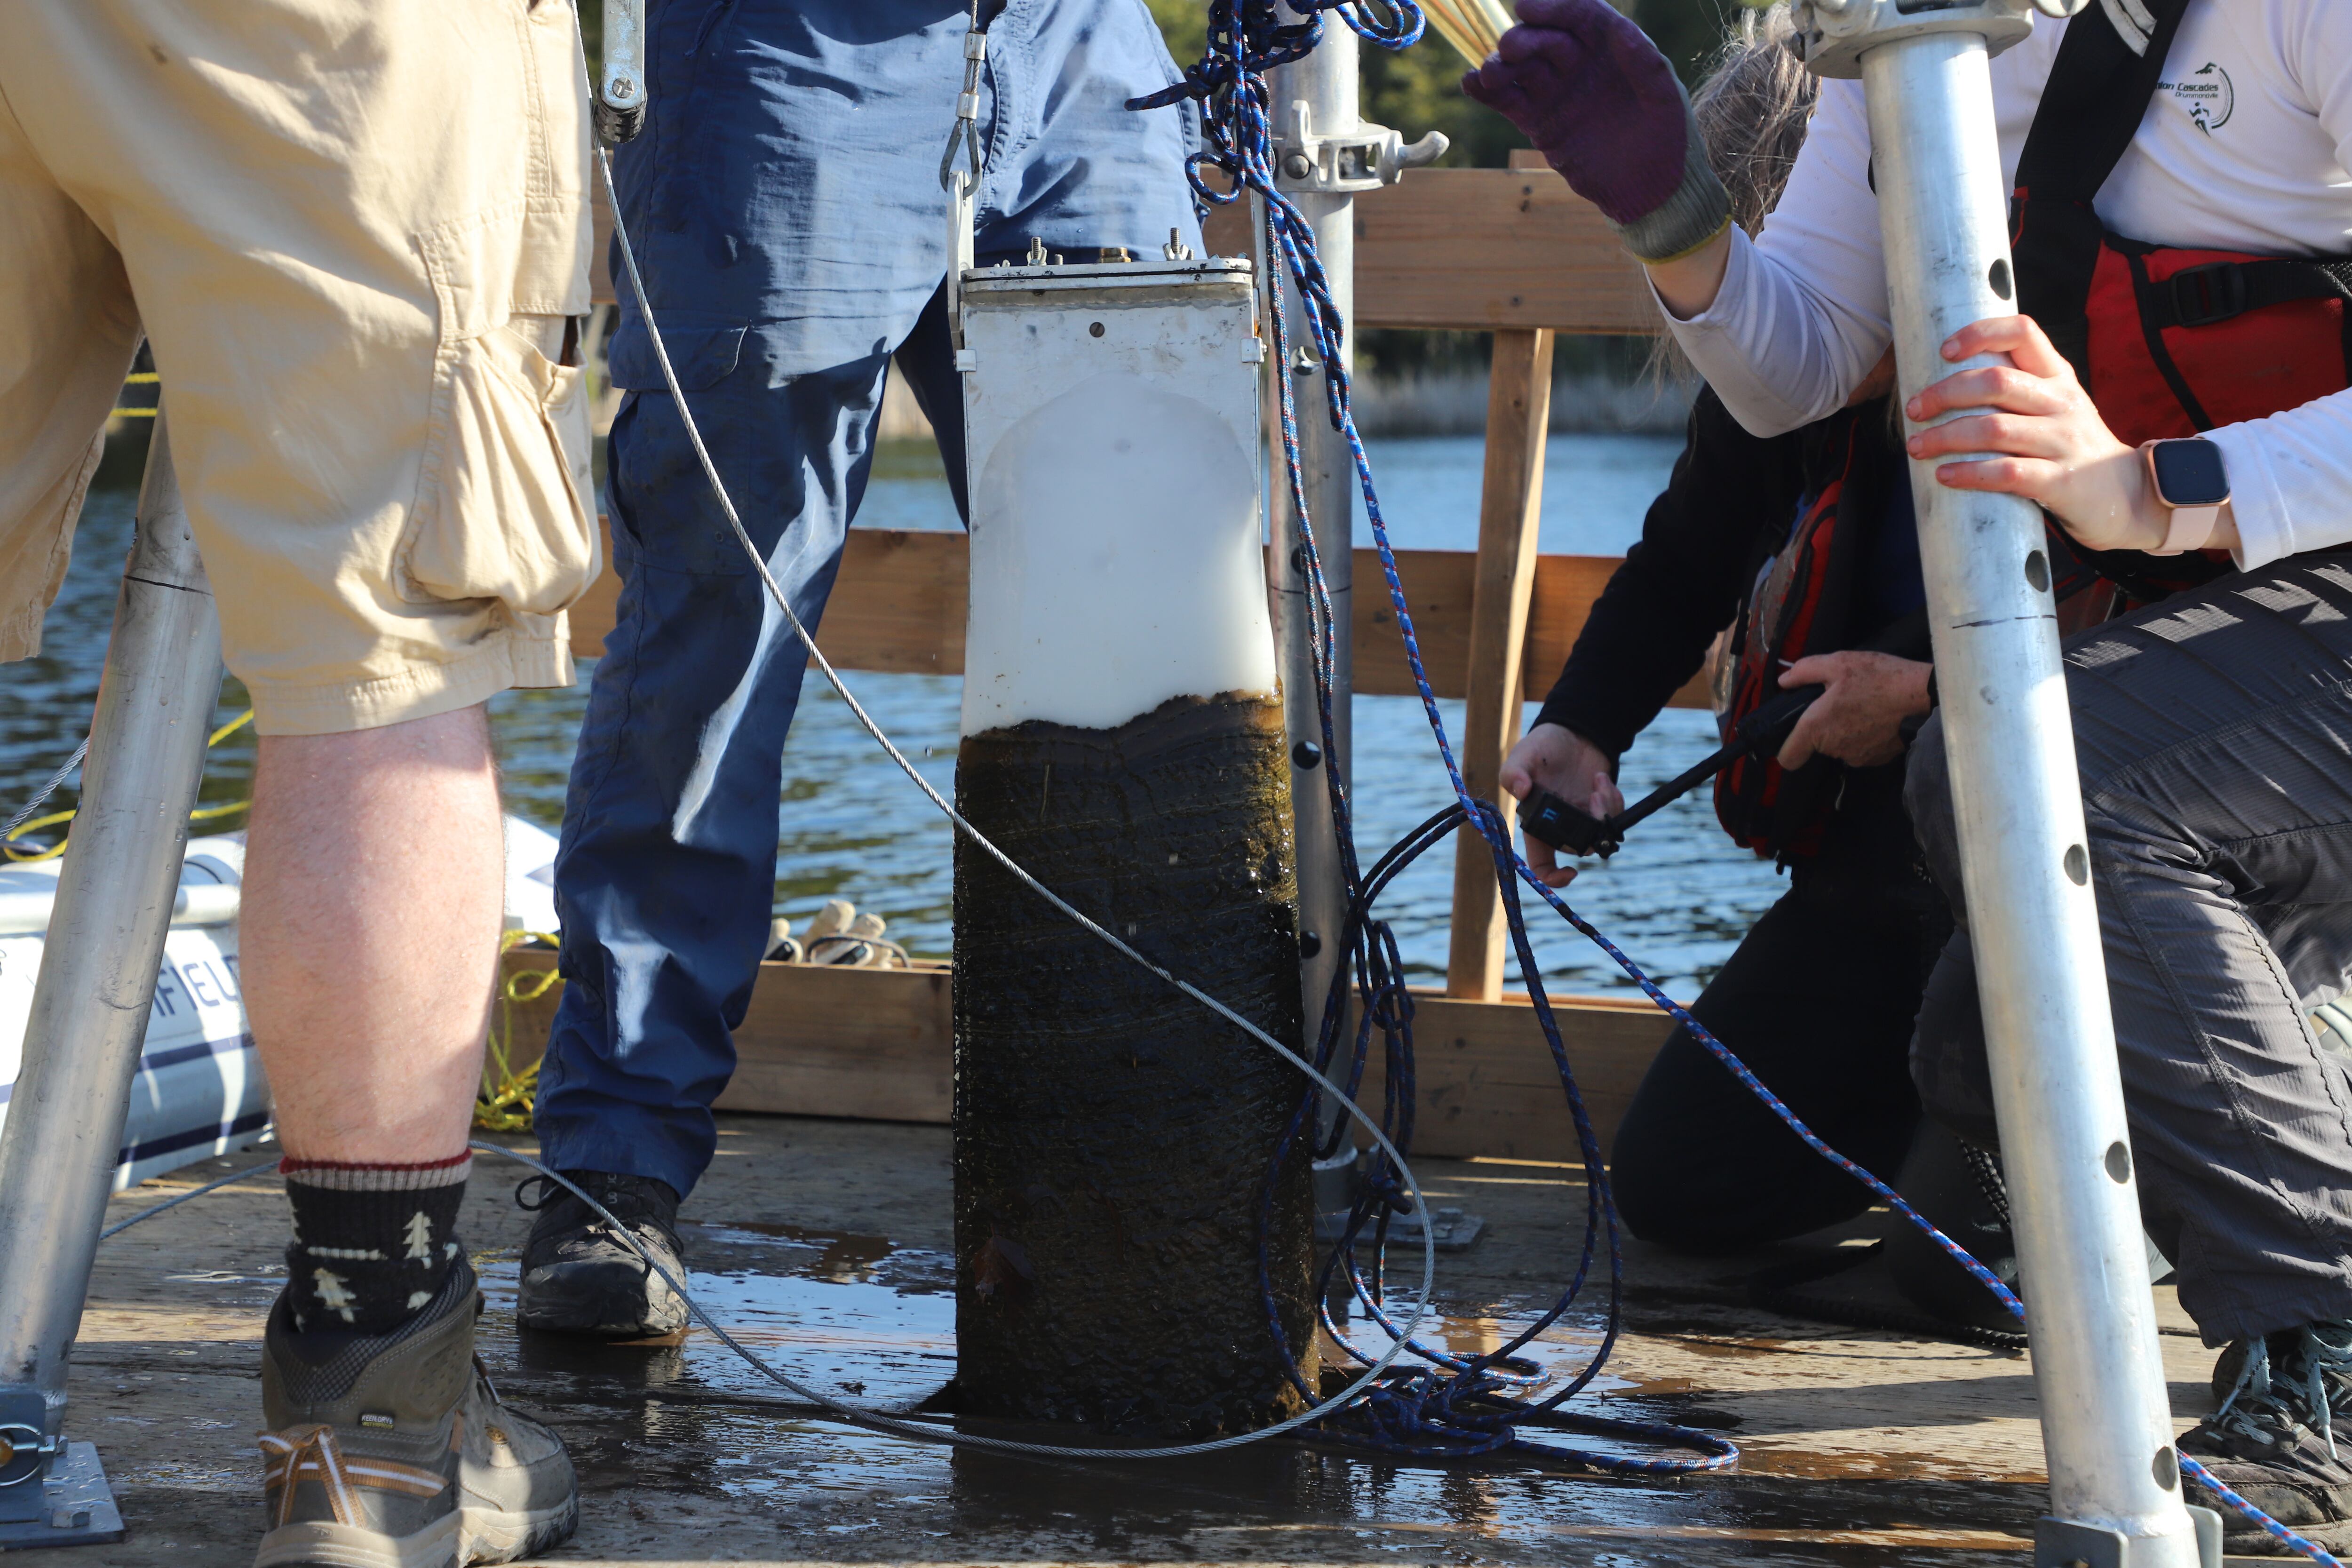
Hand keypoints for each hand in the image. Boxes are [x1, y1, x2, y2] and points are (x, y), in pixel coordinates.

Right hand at [1462, 0, 1688, 228]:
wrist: (1648, 189)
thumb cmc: (1665, 139)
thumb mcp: (1664, 98)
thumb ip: (1644, 63)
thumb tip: (1620, 29)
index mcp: (1613, 48)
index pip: (1580, 16)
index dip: (1554, 8)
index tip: (1525, 7)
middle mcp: (1581, 64)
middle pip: (1546, 39)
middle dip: (1524, 40)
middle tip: (1508, 51)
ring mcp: (1557, 92)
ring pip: (1522, 69)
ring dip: (1500, 66)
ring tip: (1487, 75)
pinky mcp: (1539, 122)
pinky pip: (1509, 101)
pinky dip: (1487, 93)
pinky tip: (1470, 84)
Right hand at [1500, 722, 1621, 886]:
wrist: (1571, 731)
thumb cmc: (1541, 747)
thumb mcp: (1521, 755)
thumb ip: (1513, 773)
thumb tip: (1520, 791)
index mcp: (1536, 823)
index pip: (1541, 863)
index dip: (1553, 877)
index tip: (1571, 874)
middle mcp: (1559, 826)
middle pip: (1578, 848)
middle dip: (1590, 830)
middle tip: (1594, 800)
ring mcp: (1582, 817)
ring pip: (1600, 834)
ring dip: (1605, 813)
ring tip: (1600, 785)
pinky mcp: (1601, 805)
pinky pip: (1614, 817)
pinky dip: (1613, 801)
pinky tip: (1602, 780)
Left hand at [1774, 653, 1931, 769]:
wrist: (1923, 696)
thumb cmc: (1878, 678)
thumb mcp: (1838, 663)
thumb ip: (1804, 672)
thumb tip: (1784, 681)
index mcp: (1816, 728)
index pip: (1789, 757)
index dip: (1787, 746)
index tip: (1795, 732)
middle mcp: (1833, 748)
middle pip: (1817, 745)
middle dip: (1823, 726)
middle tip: (1840, 701)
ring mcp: (1856, 757)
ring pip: (1839, 746)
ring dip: (1845, 730)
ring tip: (1862, 706)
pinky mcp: (1876, 759)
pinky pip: (1860, 749)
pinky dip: (1864, 736)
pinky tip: (1876, 717)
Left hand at [1903, 315, 2238, 554]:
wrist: (2128, 495)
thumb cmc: (2074, 448)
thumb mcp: (2056, 406)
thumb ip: (2017, 390)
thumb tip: (1948, 383)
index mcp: (2058, 376)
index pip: (2023, 332)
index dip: (1980, 333)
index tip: (1944, 351)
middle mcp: (2062, 402)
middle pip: (1996, 381)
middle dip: (1945, 394)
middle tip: (1915, 409)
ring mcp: (2063, 441)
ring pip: (1993, 428)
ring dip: (1945, 437)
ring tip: (1917, 447)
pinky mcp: (2061, 480)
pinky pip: (2007, 472)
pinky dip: (1970, 473)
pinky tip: (1946, 476)